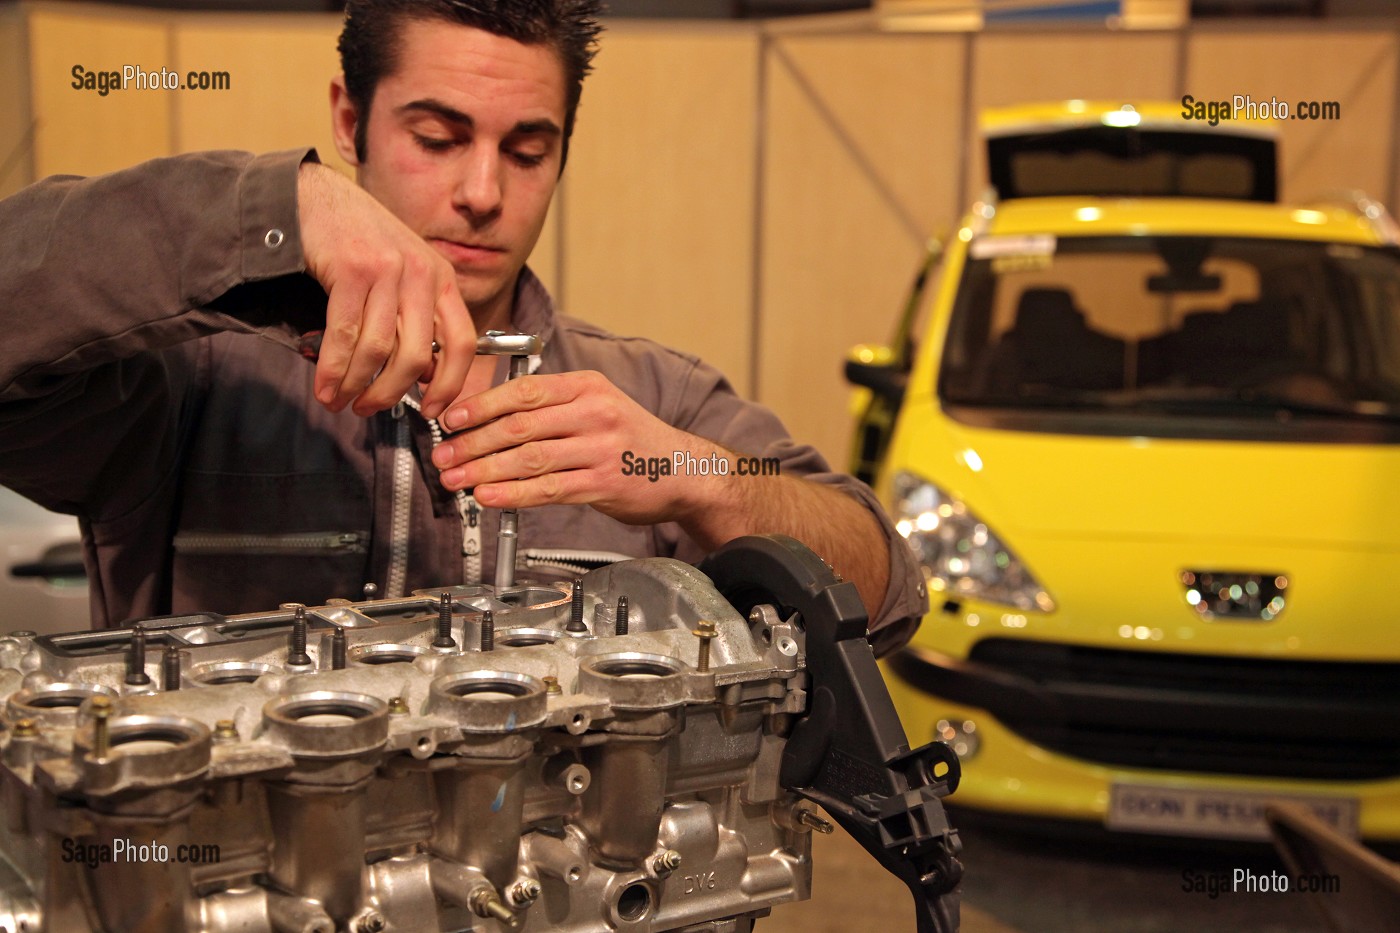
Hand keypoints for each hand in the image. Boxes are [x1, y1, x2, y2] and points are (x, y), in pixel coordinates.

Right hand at [296, 162, 472, 418]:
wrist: (315, 198)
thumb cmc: (358, 243)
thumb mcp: (403, 276)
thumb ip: (416, 320)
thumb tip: (423, 375)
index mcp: (442, 278)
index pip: (462, 342)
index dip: (450, 384)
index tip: (434, 411)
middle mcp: (422, 273)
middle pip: (417, 356)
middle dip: (391, 394)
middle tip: (368, 410)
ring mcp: (389, 269)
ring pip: (380, 350)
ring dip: (357, 386)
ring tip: (339, 401)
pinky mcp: (352, 268)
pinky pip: (345, 335)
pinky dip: (334, 369)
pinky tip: (325, 386)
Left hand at [431, 371, 724, 523]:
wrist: (682, 470)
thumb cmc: (630, 440)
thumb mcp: (597, 405)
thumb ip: (550, 408)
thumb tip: (486, 420)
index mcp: (586, 386)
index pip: (523, 391)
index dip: (480, 406)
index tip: (450, 419)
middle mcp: (594, 412)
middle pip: (519, 426)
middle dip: (472, 442)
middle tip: (443, 455)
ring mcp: (600, 448)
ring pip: (529, 459)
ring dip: (484, 471)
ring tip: (456, 480)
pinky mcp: (603, 483)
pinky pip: (549, 489)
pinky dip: (513, 494)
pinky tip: (489, 497)